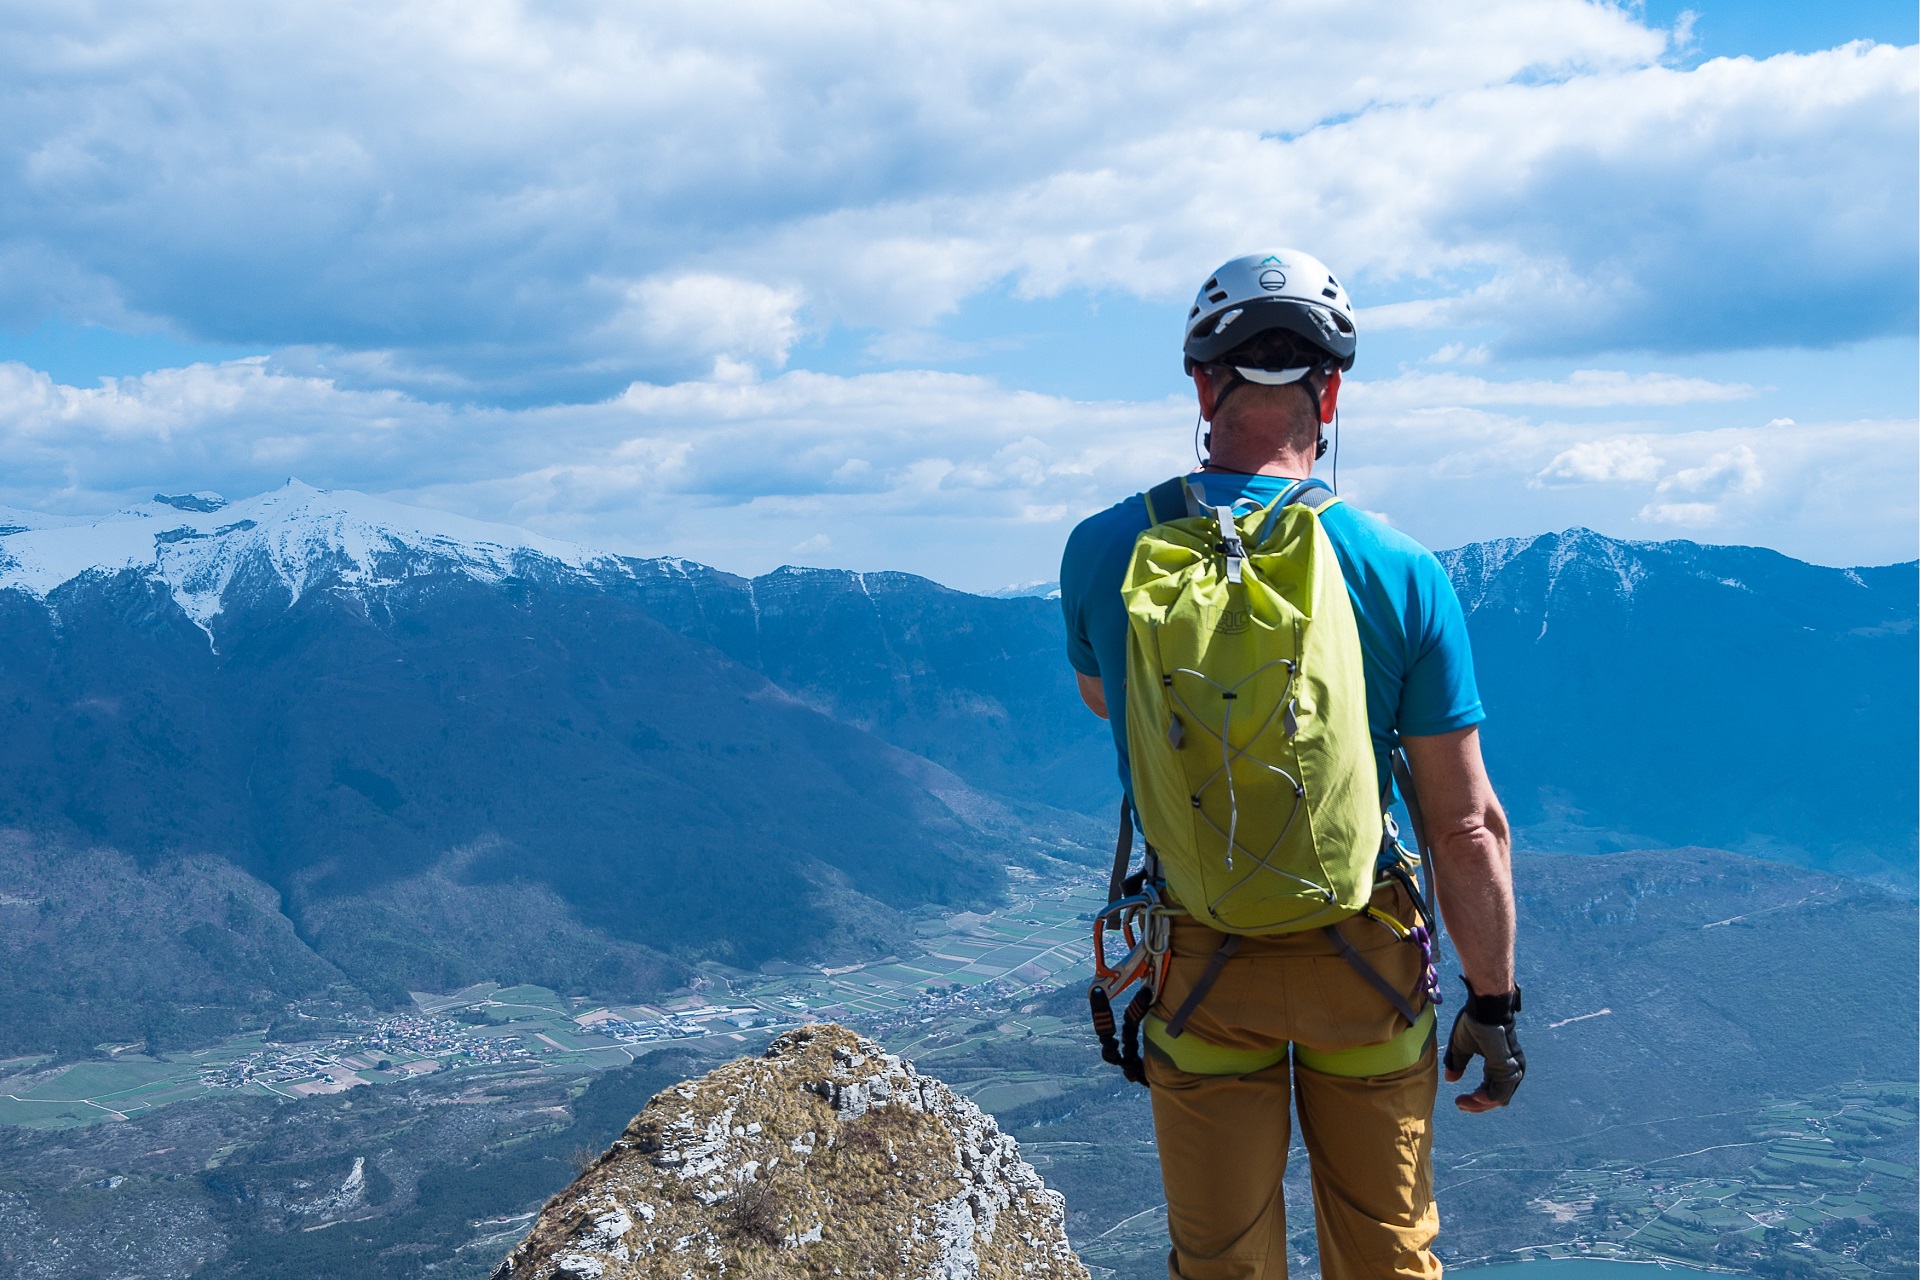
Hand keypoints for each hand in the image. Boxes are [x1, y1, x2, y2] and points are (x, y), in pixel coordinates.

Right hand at [1442, 980, 1524, 1112]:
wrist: (1484, 1007)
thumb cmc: (1474, 1022)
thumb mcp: (1461, 1046)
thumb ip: (1458, 1063)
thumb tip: (1451, 1080)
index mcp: (1499, 1064)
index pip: (1491, 1089)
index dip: (1475, 1098)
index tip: (1458, 1101)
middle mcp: (1510, 1069)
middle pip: (1497, 1098)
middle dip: (1477, 1105)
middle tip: (1460, 1104)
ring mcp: (1511, 1069)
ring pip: (1499, 1098)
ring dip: (1480, 1103)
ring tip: (1463, 1102)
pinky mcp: (1508, 1067)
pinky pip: (1501, 1091)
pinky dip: (1487, 1099)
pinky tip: (1475, 1097)